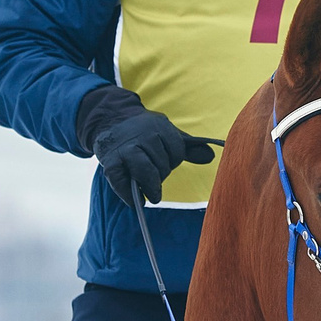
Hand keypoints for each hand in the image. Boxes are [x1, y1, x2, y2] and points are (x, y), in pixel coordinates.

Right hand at [77, 87, 216, 207]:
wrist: (111, 119)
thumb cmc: (145, 132)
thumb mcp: (167, 133)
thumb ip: (188, 147)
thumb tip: (211, 157)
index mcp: (159, 126)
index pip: (177, 151)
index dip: (174, 161)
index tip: (167, 162)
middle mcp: (142, 136)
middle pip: (162, 164)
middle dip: (162, 174)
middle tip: (156, 177)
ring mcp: (125, 149)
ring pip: (145, 173)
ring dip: (150, 187)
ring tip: (151, 194)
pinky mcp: (110, 162)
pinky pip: (121, 182)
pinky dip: (130, 195)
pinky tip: (137, 201)